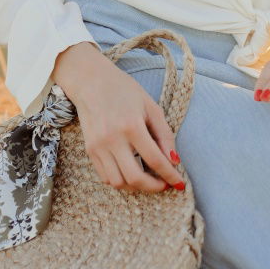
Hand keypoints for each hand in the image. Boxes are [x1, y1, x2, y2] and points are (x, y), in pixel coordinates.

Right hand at [52, 41, 185, 193]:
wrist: (91, 81)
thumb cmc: (124, 90)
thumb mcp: (150, 106)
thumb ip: (164, 134)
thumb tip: (174, 160)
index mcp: (132, 125)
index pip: (155, 160)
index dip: (170, 175)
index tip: (179, 184)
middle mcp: (113, 139)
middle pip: (135, 178)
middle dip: (154, 187)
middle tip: (164, 184)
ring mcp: (98, 146)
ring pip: (119, 182)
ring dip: (136, 187)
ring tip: (148, 178)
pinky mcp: (89, 150)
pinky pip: (106, 177)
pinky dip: (120, 181)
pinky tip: (130, 172)